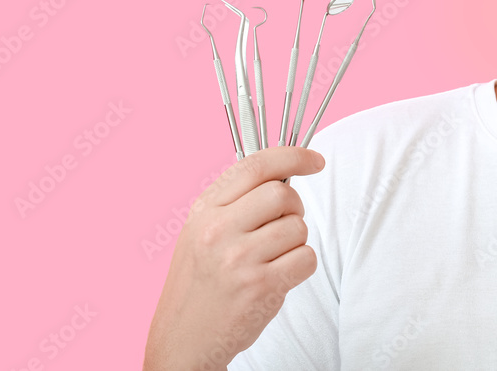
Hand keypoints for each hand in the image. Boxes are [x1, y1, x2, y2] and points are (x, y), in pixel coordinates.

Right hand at [144, 146, 325, 370]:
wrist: (181, 340)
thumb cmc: (199, 284)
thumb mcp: (200, 232)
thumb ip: (235, 202)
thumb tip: (285, 174)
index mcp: (204, 210)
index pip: (255, 166)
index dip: (293, 156)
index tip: (315, 160)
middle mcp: (218, 230)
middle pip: (283, 194)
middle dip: (294, 209)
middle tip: (282, 228)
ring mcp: (238, 259)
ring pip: (299, 228)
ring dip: (296, 242)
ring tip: (272, 259)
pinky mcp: (260, 287)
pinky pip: (306, 258)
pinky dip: (301, 267)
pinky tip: (279, 278)